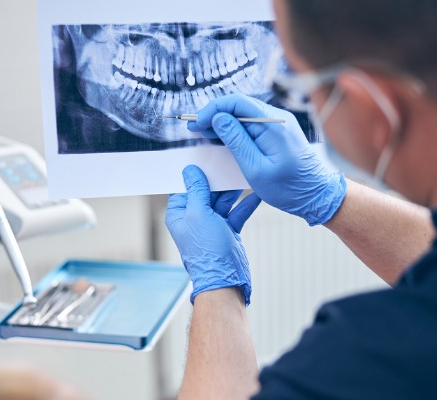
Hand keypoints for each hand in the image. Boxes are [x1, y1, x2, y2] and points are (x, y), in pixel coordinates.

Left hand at [165, 165, 261, 305]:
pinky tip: (257, 193)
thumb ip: (196, 191)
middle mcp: (194, 218)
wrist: (226, 279)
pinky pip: (237, 211)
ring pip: (223, 199)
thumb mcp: (199, 214)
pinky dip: (246, 203)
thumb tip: (191, 171)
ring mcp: (212, 224)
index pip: (185, 186)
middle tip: (230, 162)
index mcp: (179, 214)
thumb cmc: (207, 252)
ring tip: (244, 174)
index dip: (196, 173)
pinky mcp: (228, 230)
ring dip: (234, 189)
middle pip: (206, 190)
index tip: (206, 157)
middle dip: (218, 179)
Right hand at [191, 94, 346, 225]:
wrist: (317, 196)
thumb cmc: (289, 188)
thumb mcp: (256, 168)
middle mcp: (277, 118)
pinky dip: (234, 131)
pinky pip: (252, 125)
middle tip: (193, 129)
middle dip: (214, 115)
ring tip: (202, 134)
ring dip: (222, 124)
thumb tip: (218, 118)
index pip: (236, 103)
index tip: (196, 123)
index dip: (212, 110)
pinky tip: (221, 139)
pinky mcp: (277, 134)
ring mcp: (278, 125)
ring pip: (243, 116)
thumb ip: (236, 141)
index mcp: (273, 124)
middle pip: (239, 106)